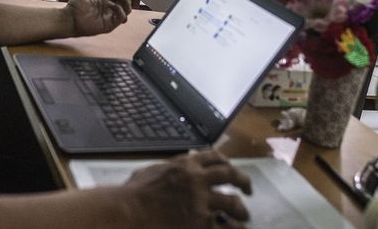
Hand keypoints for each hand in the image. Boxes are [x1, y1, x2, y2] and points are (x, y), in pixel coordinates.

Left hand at [65, 0, 131, 35]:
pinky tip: (111, 4)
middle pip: (127, 1)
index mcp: (105, 2)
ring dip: (124, 0)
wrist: (69, 18)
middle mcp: (110, 10)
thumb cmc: (73, 7)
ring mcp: (110, 18)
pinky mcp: (109, 25)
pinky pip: (122, 17)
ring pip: (128, 9)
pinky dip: (120, 9)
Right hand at [126, 150, 251, 228]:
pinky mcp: (202, 221)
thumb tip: (173, 169)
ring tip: (244, 216)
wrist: (130, 211)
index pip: (213, 156)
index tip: (230, 167)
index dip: (225, 162)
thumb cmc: (134, 193)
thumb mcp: (152, 171)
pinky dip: (232, 228)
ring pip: (232, 202)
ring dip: (241, 210)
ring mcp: (202, 200)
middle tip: (248, 189)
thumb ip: (168, 169)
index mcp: (185, 164)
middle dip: (242, 181)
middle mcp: (198, 178)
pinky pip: (224, 225)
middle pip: (229, 175)